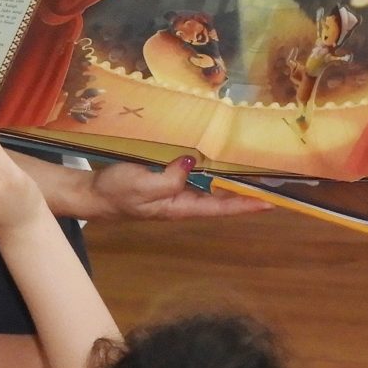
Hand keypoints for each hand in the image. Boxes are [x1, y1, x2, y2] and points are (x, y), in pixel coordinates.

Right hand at [89, 156, 268, 221]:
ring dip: (232, 179)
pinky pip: (196, 176)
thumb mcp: (140, 185)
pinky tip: (220, 159)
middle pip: (222, 198)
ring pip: (211, 186)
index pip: (221, 208)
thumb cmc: (116, 193)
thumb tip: (191, 163)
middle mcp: (184, 201)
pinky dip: (212, 168)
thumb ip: (168, 177)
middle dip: (246, 192)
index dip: (246, 205)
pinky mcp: (168, 180)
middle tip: (274, 181)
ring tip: (256, 169)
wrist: (93, 194)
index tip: (272, 202)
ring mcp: (176, 191)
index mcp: (180, 206)